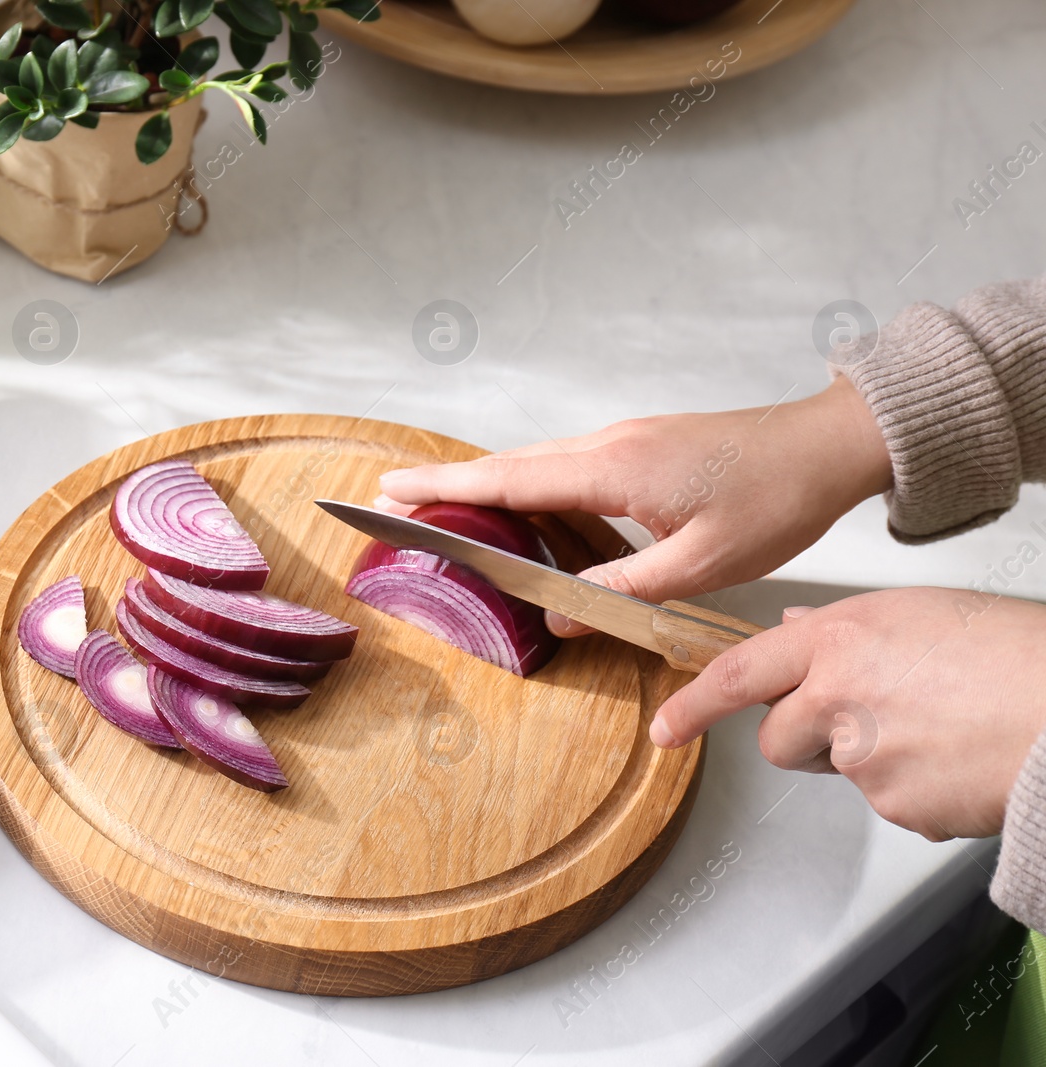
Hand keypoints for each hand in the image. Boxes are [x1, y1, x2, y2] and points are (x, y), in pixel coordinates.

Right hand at [376, 377, 892, 633]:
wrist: (828, 445)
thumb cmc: (777, 498)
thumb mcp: (702, 562)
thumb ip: (624, 588)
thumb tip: (558, 613)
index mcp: (614, 467)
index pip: (508, 478)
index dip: (444, 487)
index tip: (390, 490)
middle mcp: (607, 443)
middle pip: (507, 463)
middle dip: (444, 483)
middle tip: (391, 503)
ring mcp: (622, 438)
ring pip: (534, 461)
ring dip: (482, 483)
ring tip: (438, 509)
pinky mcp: (638, 444)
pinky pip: (562, 463)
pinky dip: (523, 482)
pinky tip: (517, 507)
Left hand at [650, 588, 1045, 839]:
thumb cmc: (1018, 656)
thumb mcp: (922, 614)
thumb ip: (846, 629)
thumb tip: (795, 630)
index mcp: (838, 640)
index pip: (737, 673)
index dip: (694, 704)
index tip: (666, 727)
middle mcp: (836, 696)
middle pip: (778, 737)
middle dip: (806, 739)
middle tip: (874, 721)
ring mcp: (861, 756)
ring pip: (836, 770)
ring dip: (867, 761)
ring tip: (938, 731)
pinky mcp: (894, 804)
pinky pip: (889, 803)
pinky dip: (917, 790)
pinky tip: (960, 762)